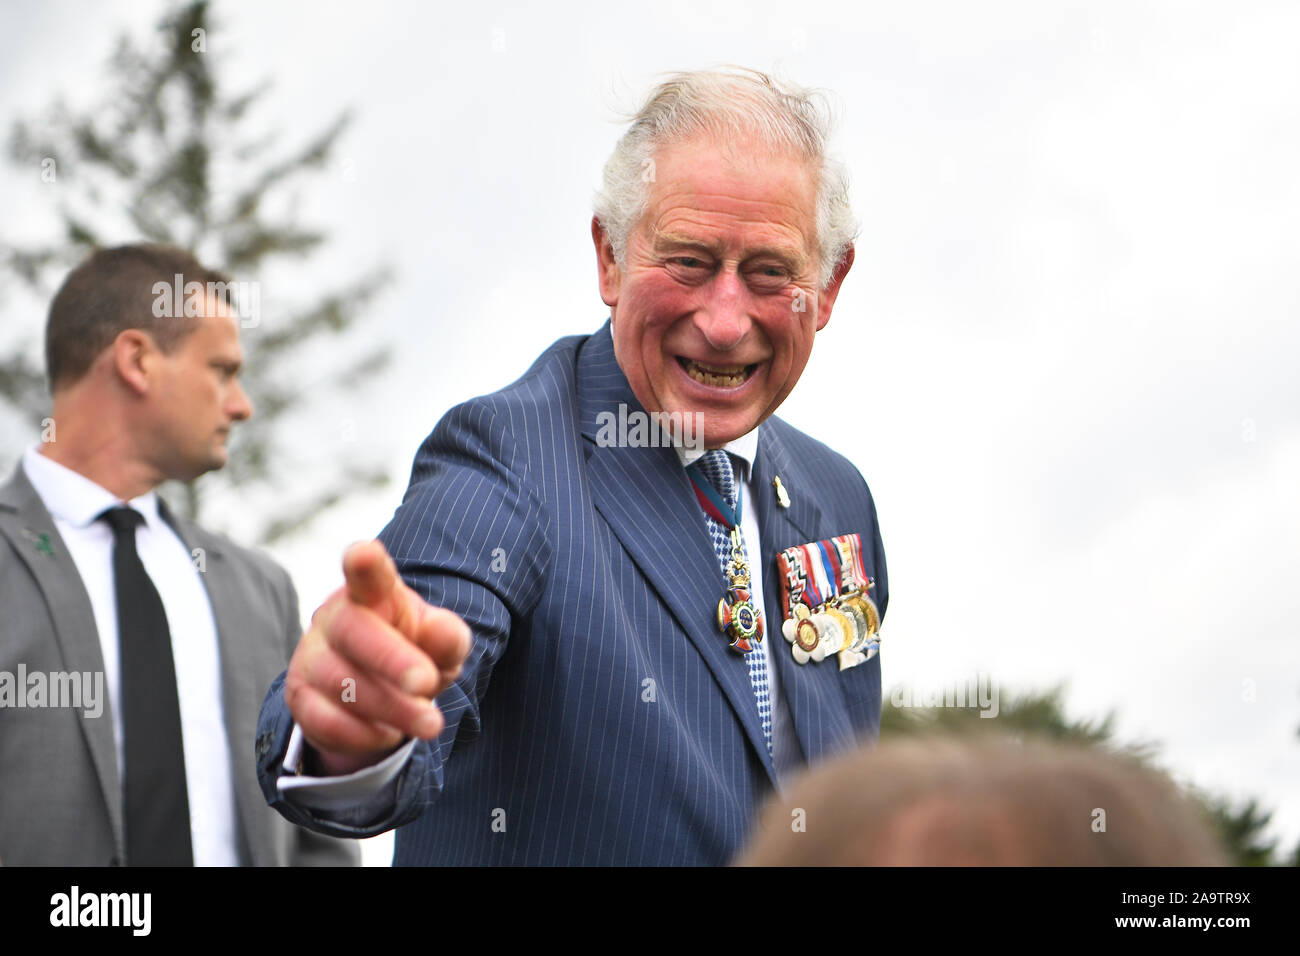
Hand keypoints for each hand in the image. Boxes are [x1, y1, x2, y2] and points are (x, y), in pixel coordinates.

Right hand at [284, 540, 471, 774]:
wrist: (382, 693)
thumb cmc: (415, 653)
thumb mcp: (442, 645)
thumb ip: (447, 637)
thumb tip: (441, 630)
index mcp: (374, 594)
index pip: (367, 574)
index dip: (364, 563)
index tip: (363, 553)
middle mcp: (336, 618)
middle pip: (353, 630)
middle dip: (392, 660)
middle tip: (428, 684)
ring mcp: (312, 656)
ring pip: (341, 682)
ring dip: (391, 707)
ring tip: (430, 723)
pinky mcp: (299, 696)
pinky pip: (324, 720)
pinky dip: (361, 734)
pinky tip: (389, 734)